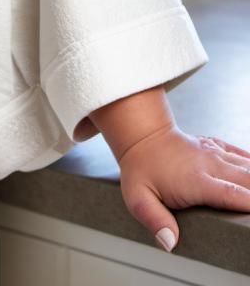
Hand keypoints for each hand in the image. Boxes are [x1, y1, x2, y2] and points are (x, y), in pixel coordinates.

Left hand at [116, 125, 249, 251]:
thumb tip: (169, 242)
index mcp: (195, 180)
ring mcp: (214, 153)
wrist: (141, 136)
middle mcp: (210, 164)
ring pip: (248, 167)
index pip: (232, 194)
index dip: (249, 205)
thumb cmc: (142, 168)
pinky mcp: (217, 147)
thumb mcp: (139, 197)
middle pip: (247, 180)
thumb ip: (154, 219)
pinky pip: (242, 155)